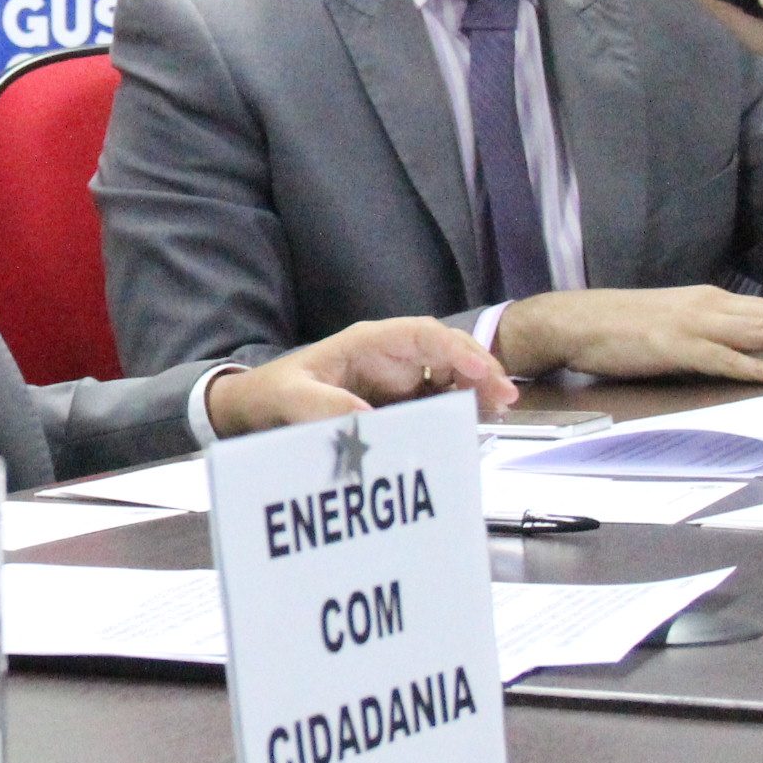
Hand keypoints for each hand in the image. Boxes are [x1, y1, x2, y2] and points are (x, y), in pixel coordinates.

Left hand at [206, 317, 518, 436]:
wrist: (257, 409)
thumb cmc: (274, 393)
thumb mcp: (291, 397)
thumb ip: (324, 407)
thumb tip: (367, 421)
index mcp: (370, 343)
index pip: (426, 336)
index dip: (460, 351)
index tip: (485, 373)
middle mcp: (390, 357)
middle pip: (448, 353)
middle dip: (480, 370)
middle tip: (505, 399)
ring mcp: (397, 380)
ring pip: (449, 377)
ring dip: (475, 391)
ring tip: (498, 414)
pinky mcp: (398, 404)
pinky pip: (436, 402)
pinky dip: (458, 411)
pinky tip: (475, 426)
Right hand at [491, 285, 762, 384]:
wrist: (575, 320)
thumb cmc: (619, 325)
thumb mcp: (672, 322)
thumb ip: (708, 332)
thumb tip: (740, 349)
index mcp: (710, 300)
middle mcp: (710, 306)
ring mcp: (695, 325)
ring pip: (759, 334)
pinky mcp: (678, 347)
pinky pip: (728, 360)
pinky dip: (758, 369)